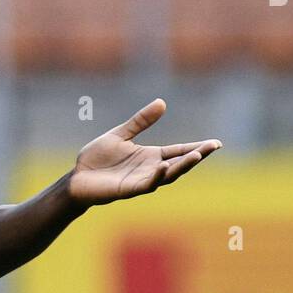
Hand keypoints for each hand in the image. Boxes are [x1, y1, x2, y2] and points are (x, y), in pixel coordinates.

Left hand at [68, 99, 221, 206]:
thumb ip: (140, 122)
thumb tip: (162, 102)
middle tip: (213, 147)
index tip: (216, 143)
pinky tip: (164, 166)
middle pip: (179, 163)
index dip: (197, 147)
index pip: (178, 151)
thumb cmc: (97, 158)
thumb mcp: (120, 134)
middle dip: (197, 156)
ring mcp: (141, 180)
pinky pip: (147, 184)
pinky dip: (157, 176)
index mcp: (150, 156)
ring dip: (182, 166)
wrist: (77, 177)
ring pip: (168, 175)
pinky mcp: (128, 190)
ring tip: (196, 155)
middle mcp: (150, 169)